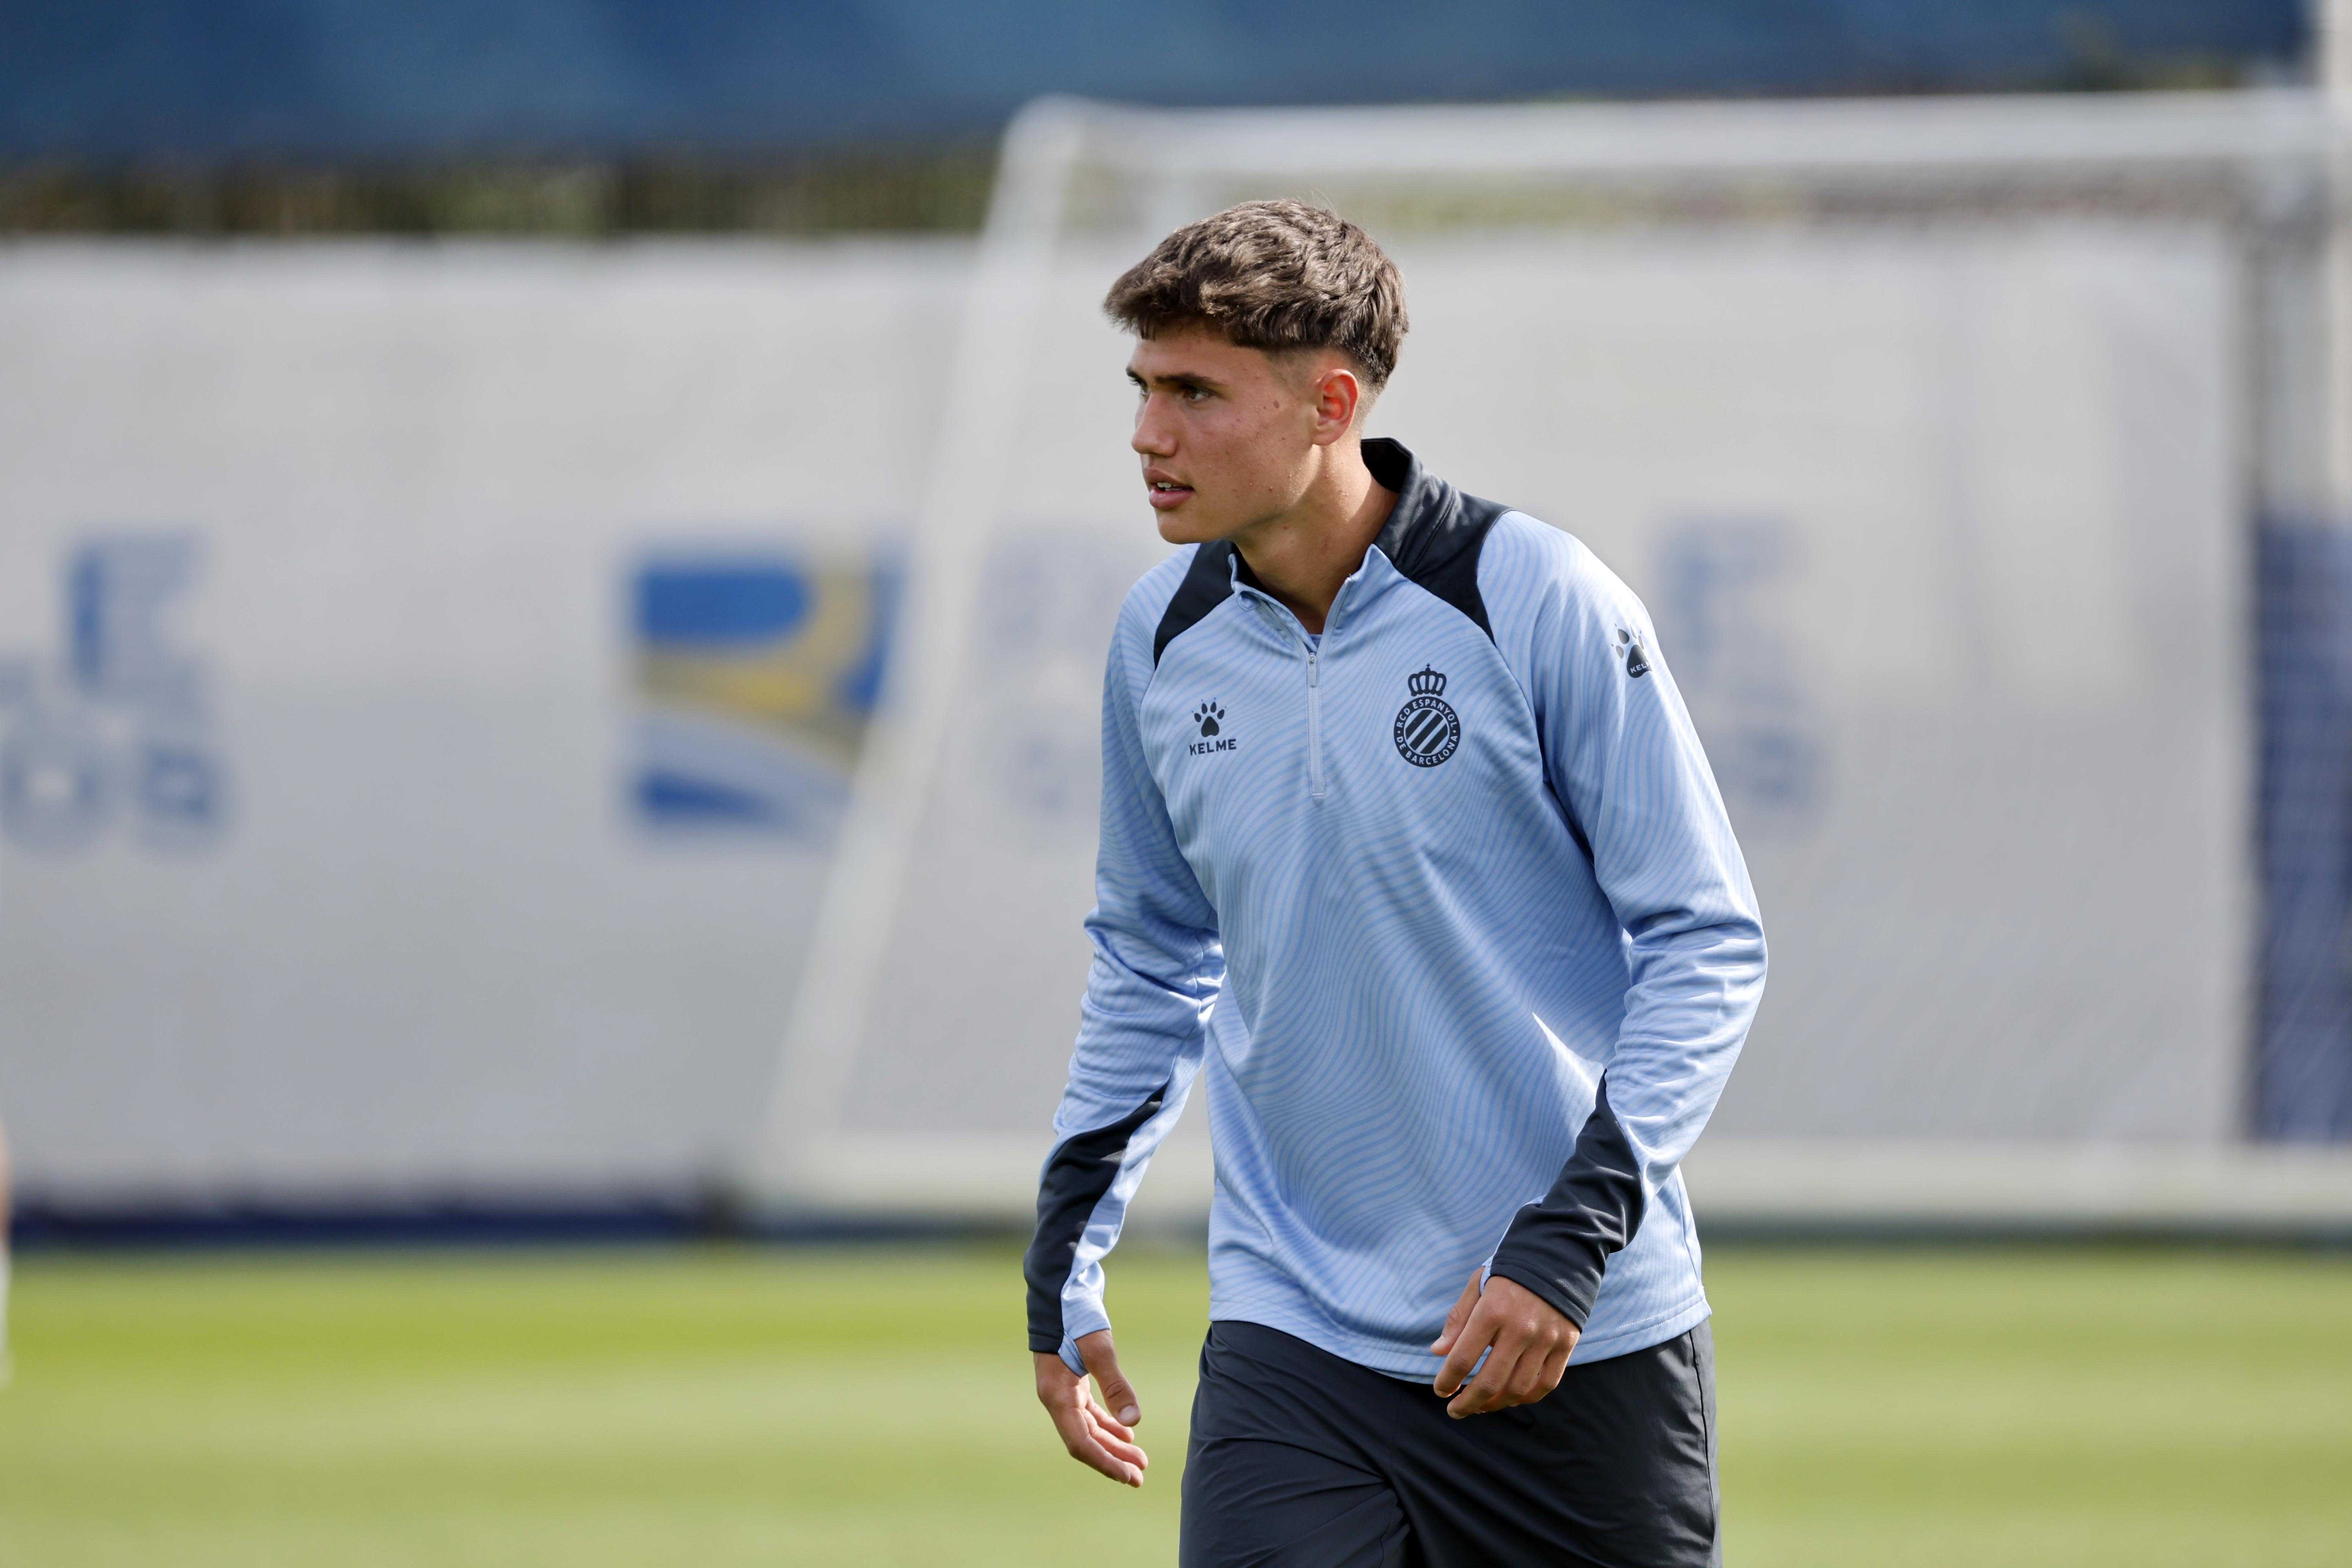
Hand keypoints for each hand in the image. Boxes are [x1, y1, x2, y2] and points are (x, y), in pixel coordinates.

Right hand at [1034, 1329, 1148, 1486]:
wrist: (1060, 1291)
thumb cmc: (1075, 1316)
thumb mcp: (1099, 1349)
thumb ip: (1116, 1386)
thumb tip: (1133, 1423)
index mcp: (1057, 1396)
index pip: (1081, 1443)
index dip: (1105, 1462)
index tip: (1129, 1476)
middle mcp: (1056, 1398)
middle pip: (1086, 1440)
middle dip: (1113, 1459)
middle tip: (1140, 1476)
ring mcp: (1063, 1390)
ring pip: (1089, 1428)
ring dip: (1113, 1444)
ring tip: (1139, 1459)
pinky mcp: (1072, 1382)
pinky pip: (1089, 1413)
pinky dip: (1108, 1424)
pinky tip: (1127, 1432)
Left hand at [1428, 1268, 1578, 1418]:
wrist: (1557, 1256)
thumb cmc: (1509, 1273)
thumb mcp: (1477, 1285)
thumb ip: (1458, 1319)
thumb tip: (1438, 1352)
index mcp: (1492, 1310)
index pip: (1463, 1357)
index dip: (1448, 1380)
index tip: (1440, 1390)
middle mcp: (1520, 1328)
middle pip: (1490, 1381)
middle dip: (1467, 1402)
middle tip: (1455, 1411)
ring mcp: (1546, 1338)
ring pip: (1518, 1388)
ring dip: (1495, 1404)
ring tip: (1480, 1406)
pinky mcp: (1565, 1344)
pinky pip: (1546, 1383)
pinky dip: (1526, 1397)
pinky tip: (1510, 1398)